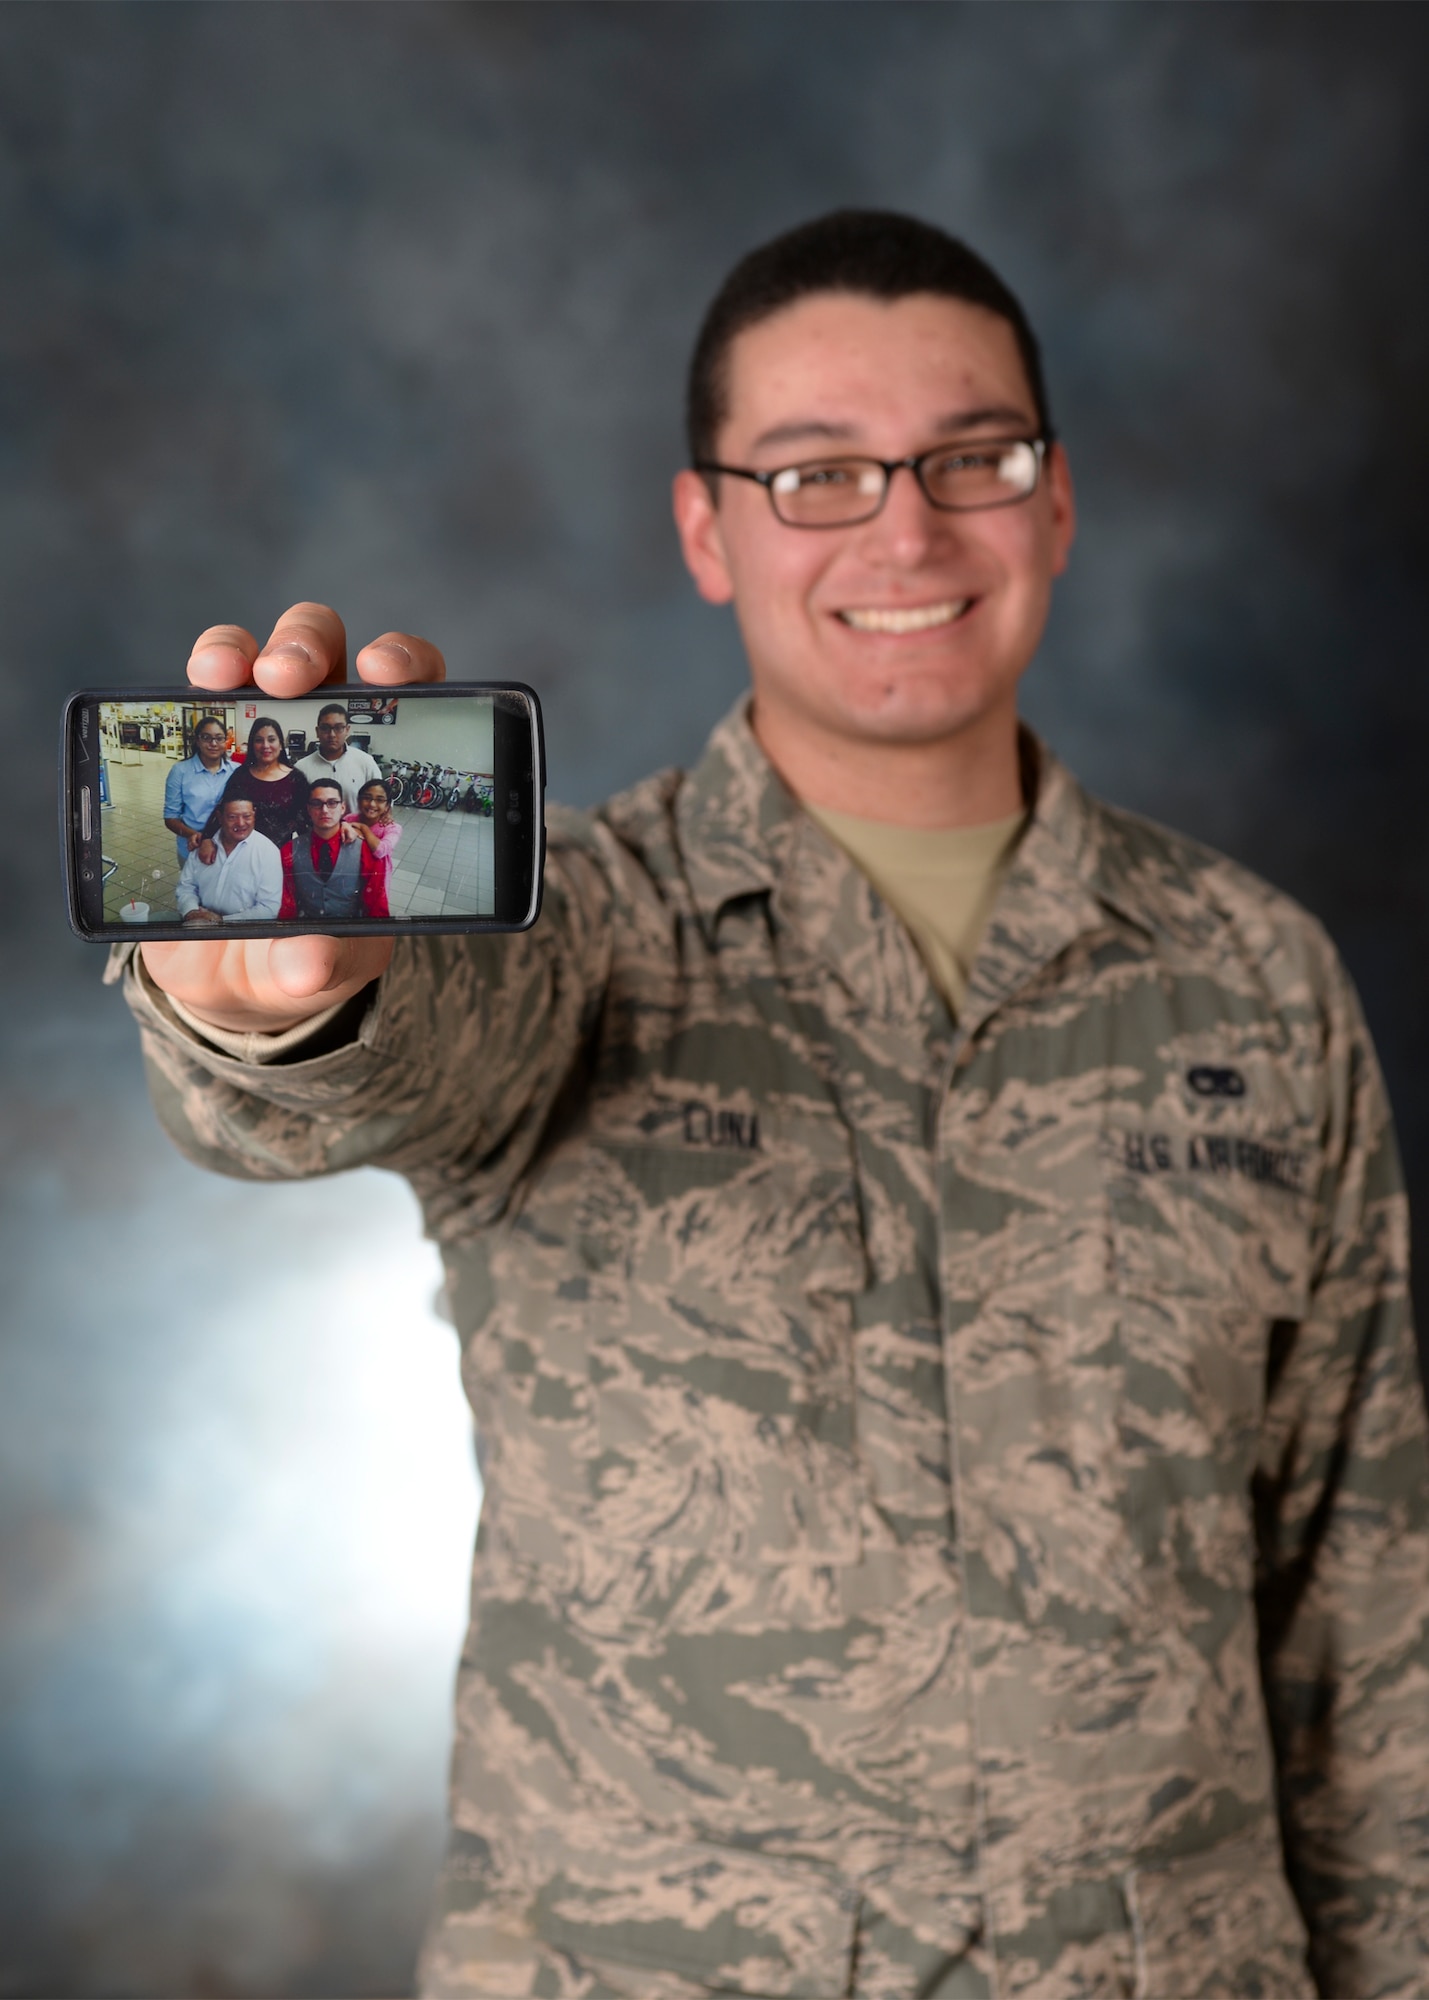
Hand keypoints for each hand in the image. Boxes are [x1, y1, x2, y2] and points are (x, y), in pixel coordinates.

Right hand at [140, 604, 444, 1033]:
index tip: (384, 672)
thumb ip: (323, 957)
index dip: (408, 666)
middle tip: (286, 675)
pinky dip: (207, 671)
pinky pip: (211, 689)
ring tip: (225, 676)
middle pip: (333, 659)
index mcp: (375, 787)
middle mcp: (325, 751)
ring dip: (248, 649)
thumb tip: (307, 961)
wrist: (233, 973)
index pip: (415, 699)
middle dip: (310, 647)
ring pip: (266, 655)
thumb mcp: (324, 966)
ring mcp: (266, 743)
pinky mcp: (211, 750)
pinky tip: (198, 691)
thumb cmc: (301, 956)